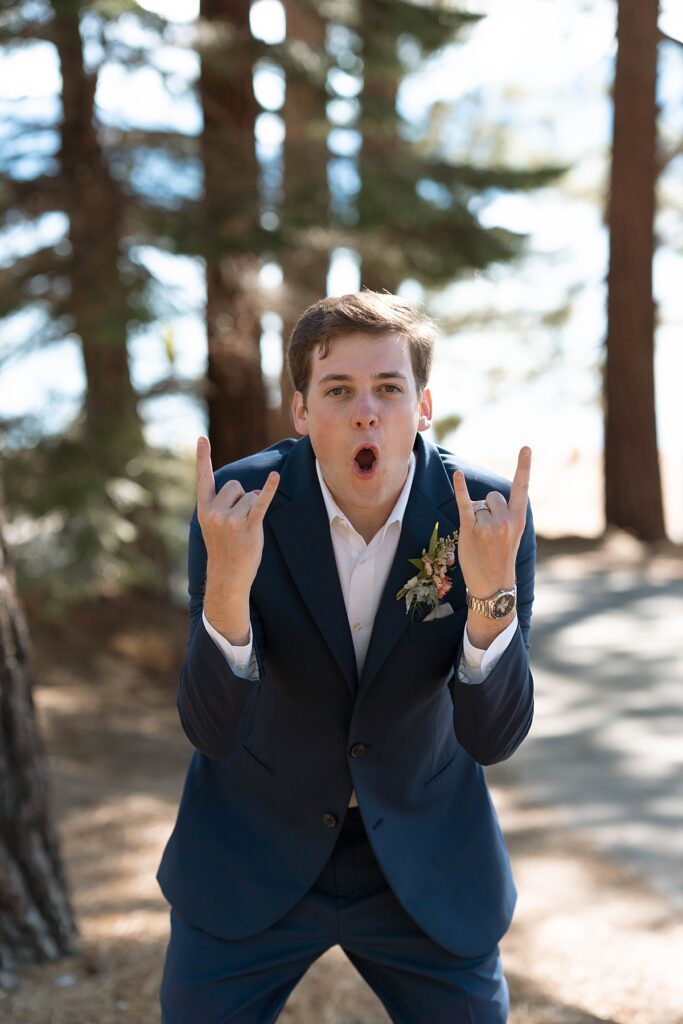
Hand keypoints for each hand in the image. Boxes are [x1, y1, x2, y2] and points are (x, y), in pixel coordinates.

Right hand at [196, 436, 278, 641]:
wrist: (227, 576)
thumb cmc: (223, 548)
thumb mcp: (213, 525)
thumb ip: (222, 505)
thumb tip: (252, 491)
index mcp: (204, 509)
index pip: (204, 478)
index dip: (203, 457)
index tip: (202, 437)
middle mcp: (215, 512)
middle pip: (235, 485)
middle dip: (241, 498)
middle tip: (237, 523)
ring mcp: (231, 520)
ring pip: (251, 495)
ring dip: (254, 507)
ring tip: (246, 529)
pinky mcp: (248, 526)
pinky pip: (261, 502)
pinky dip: (269, 490)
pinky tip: (275, 477)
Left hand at [452, 446, 530, 598]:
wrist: (493, 585)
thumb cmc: (500, 558)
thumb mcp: (512, 535)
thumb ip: (504, 514)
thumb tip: (484, 499)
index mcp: (519, 519)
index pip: (522, 487)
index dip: (524, 466)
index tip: (526, 447)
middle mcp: (506, 520)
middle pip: (492, 496)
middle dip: (487, 508)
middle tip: (488, 534)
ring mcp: (488, 525)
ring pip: (478, 504)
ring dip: (475, 517)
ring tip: (480, 539)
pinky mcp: (470, 529)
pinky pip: (464, 504)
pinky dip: (460, 489)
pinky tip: (457, 475)